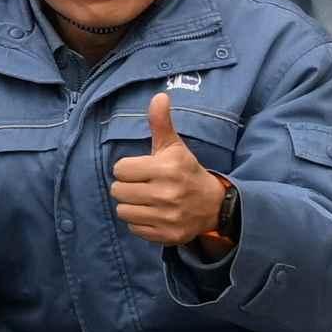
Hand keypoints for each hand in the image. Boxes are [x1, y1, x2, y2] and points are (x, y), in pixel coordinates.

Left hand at [106, 86, 232, 249]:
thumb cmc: (186, 171)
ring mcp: (167, 217)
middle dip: (127, 186)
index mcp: (165, 169)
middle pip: (118, 191)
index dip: (127, 168)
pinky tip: (152, 214)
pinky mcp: (167, 235)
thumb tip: (159, 96)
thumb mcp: (174, 146)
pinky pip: (134, 229)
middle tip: (142, 185)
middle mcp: (166, 194)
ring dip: (130, 205)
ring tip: (145, 200)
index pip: (120, 169)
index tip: (141, 169)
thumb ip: (161, 123)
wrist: (213, 205)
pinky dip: (139, 222)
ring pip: (123, 211)